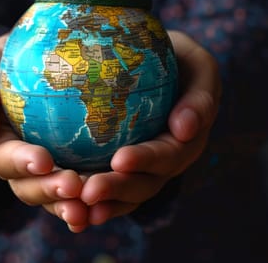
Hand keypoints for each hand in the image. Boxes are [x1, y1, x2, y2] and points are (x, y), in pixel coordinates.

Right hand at [0, 34, 88, 230]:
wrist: (49, 48)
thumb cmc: (13, 55)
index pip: (3, 158)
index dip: (21, 163)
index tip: (43, 159)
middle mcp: (20, 164)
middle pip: (29, 187)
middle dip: (49, 190)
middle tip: (73, 186)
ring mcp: (50, 170)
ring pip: (57, 197)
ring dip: (70, 206)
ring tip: (88, 209)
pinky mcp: (79, 166)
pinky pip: (86, 187)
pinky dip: (96, 198)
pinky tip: (108, 204)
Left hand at [79, 30, 220, 226]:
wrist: (157, 63)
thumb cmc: (177, 59)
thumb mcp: (198, 65)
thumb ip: (200, 97)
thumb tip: (183, 130)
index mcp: (185, 141)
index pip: (167, 155)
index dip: (146, 160)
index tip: (120, 159)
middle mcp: (164, 164)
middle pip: (142, 185)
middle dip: (116, 190)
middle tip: (88, 192)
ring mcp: (141, 171)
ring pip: (122, 196)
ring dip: (100, 204)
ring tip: (75, 209)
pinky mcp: (118, 170)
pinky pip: (105, 191)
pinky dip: (88, 203)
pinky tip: (67, 206)